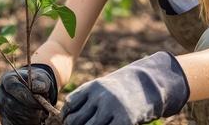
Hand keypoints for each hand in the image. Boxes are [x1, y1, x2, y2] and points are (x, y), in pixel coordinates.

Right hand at [0, 64, 57, 124]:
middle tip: (42, 113)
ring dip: (28, 119)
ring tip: (41, 116)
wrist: (32, 89)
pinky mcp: (4, 118)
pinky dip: (25, 124)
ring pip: (12, 117)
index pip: (13, 88)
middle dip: (28, 111)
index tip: (40, 102)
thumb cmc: (36, 82)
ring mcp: (1, 107)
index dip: (26, 96)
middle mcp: (1, 93)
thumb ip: (40, 81)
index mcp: (8, 79)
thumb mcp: (41, 78)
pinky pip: (12, 124)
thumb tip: (37, 88)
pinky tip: (35, 120)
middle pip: (11, 105)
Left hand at [59, 51, 189, 124]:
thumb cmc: (116, 91)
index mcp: (93, 87)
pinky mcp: (124, 121)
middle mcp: (102, 97)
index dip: (66, 116)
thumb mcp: (99, 89)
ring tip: (91, 124)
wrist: (144, 87)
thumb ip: (83, 99)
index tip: (68, 120)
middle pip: (76, 121)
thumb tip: (64, 117)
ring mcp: (113, 109)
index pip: (70, 106)